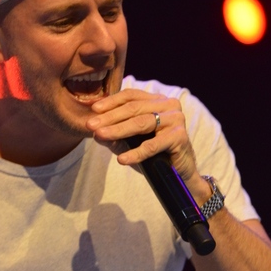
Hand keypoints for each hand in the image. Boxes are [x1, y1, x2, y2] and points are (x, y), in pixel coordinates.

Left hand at [87, 88, 203, 192]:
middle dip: (110, 117)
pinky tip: (122, 159)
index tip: (93, 109)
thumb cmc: (155, 155)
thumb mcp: (131, 143)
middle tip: (90, 125)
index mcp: (157, 101)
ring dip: (118, 130)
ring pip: (141, 123)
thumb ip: (115, 136)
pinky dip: (136, 152)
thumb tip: (95, 132)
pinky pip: (153, 145)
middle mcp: (168, 105)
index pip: (131, 96)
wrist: (180, 173)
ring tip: (101, 136)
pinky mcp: (180, 136)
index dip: (111, 101)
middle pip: (134, 108)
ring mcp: (176, 119)